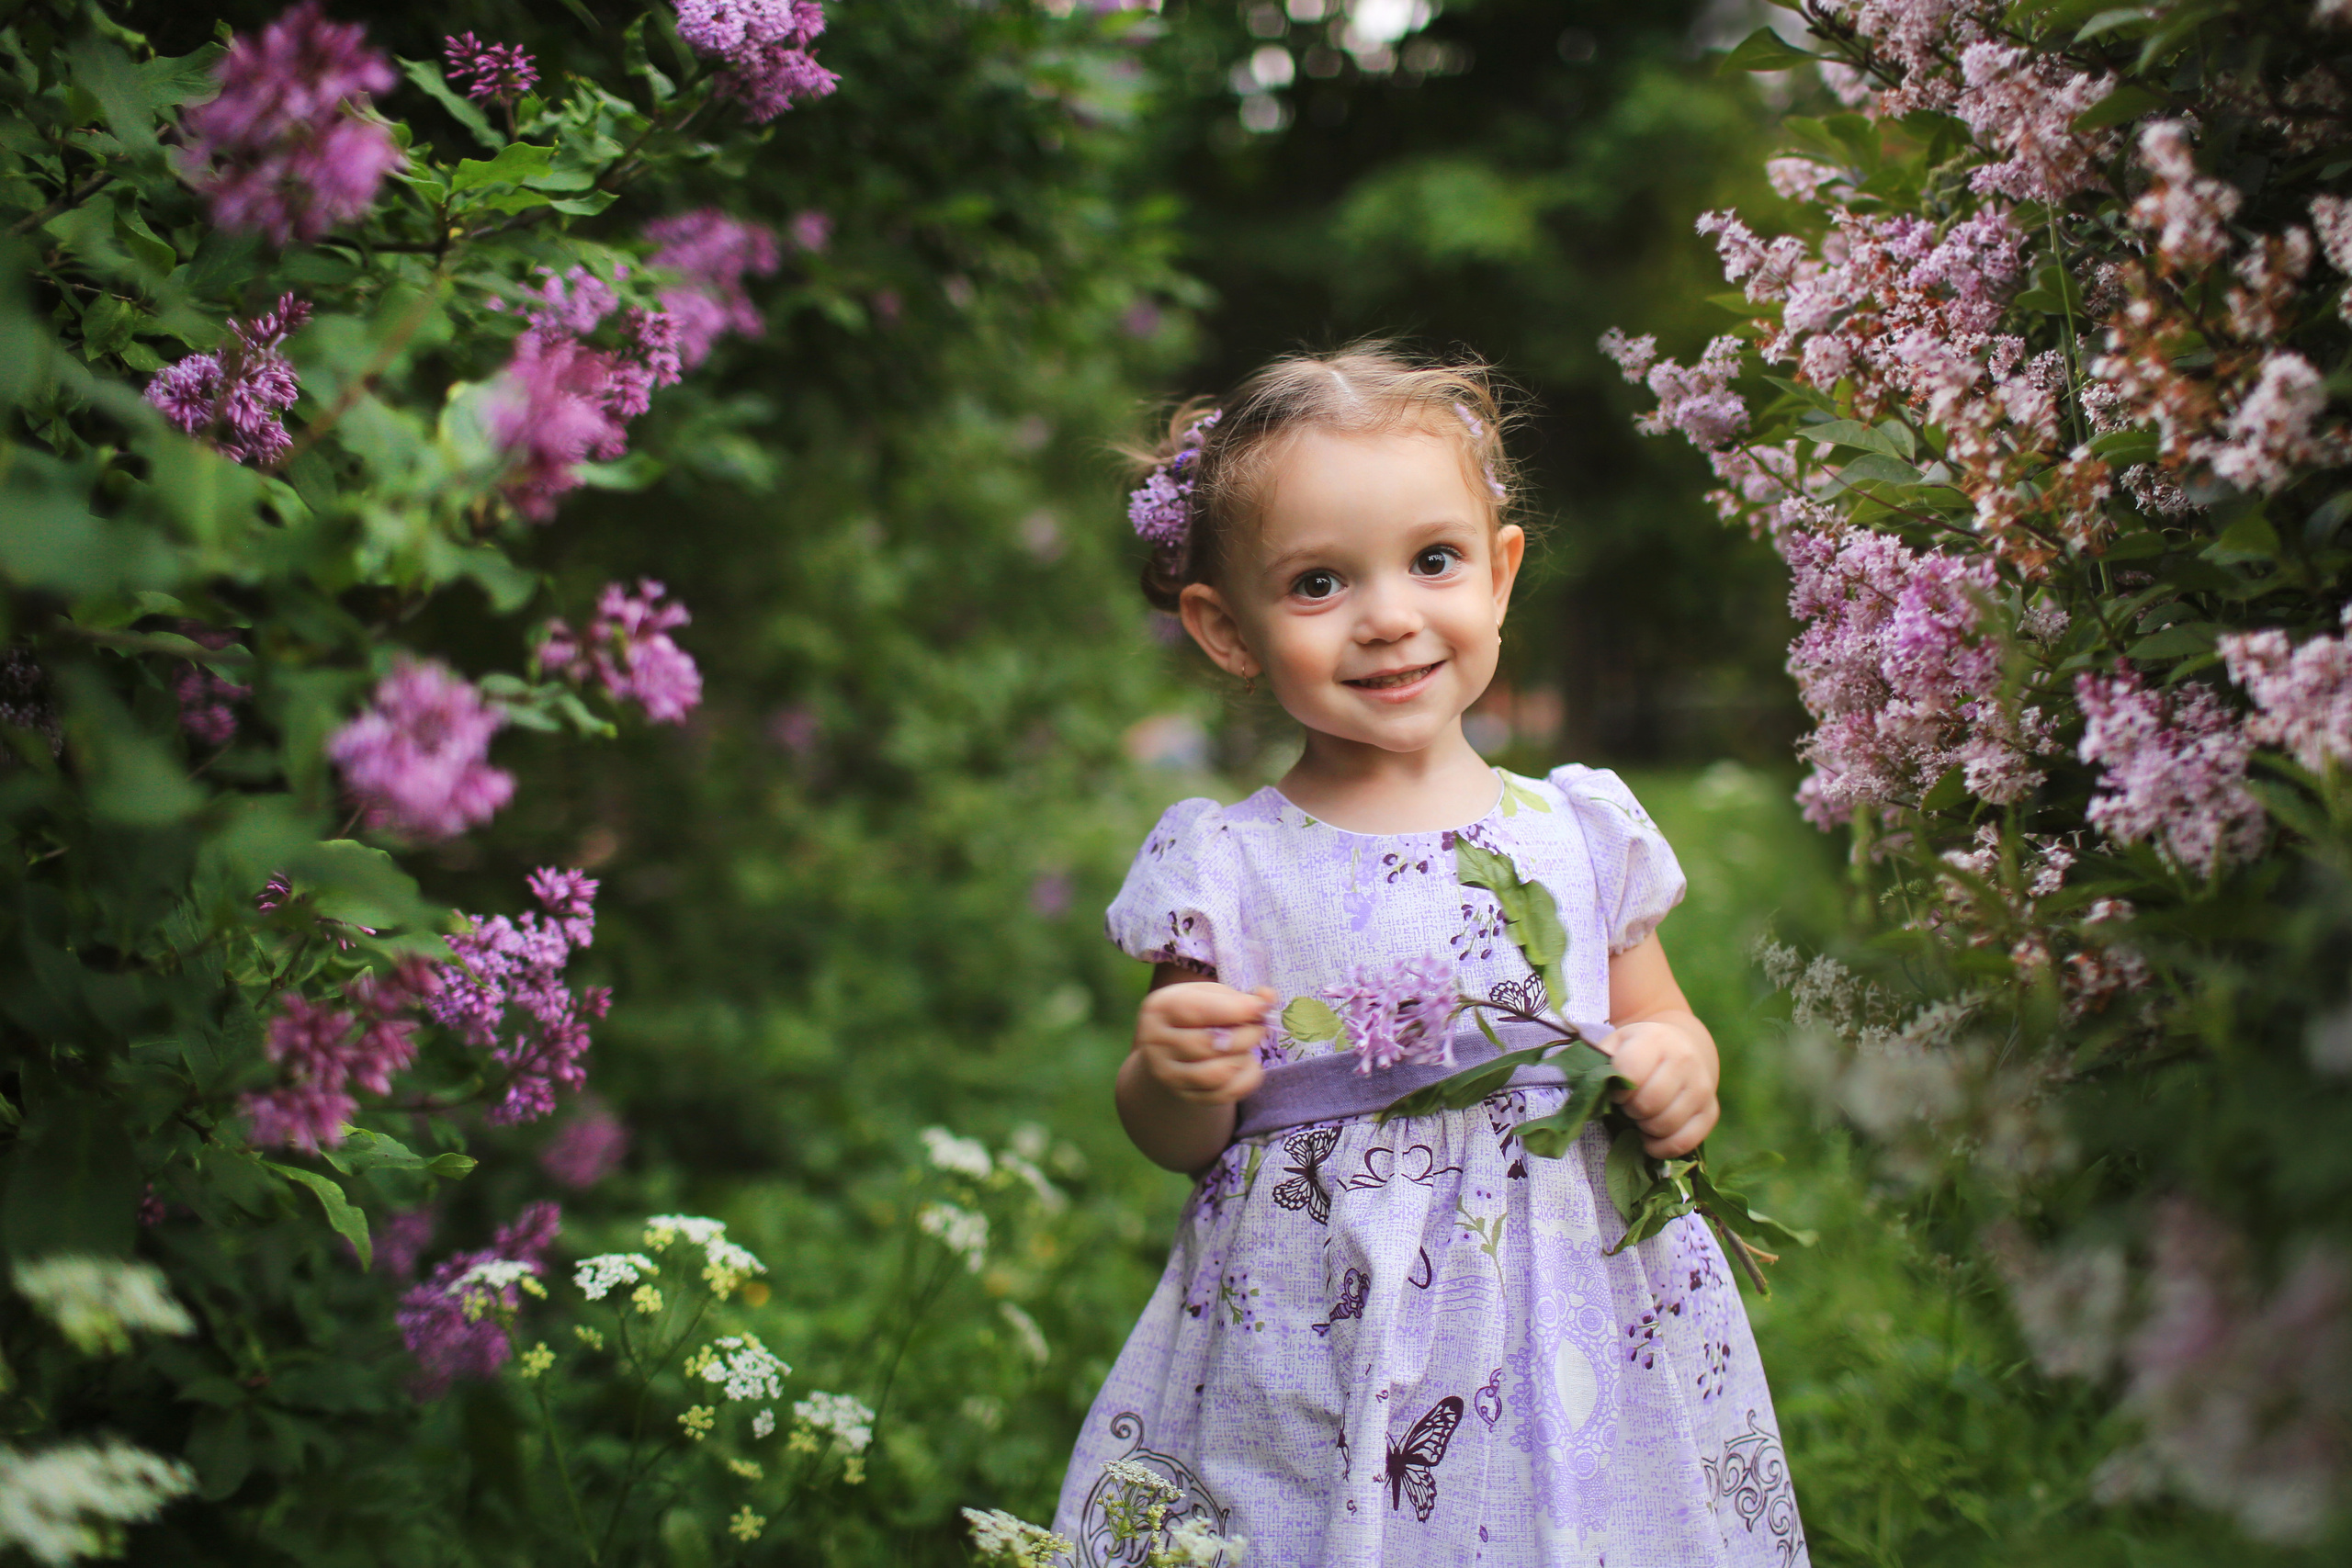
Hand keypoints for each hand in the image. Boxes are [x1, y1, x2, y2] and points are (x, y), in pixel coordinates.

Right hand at [1133, 982, 1277, 1105]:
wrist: (1172, 1049)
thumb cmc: (1196, 1015)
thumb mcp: (1212, 995)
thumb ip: (1240, 996)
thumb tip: (1268, 998)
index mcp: (1160, 1008)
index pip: (1198, 1011)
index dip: (1236, 1009)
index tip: (1261, 1007)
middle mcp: (1156, 1042)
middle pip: (1210, 1044)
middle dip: (1247, 1034)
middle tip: (1259, 1026)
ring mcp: (1167, 1073)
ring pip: (1218, 1073)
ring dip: (1244, 1058)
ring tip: (1246, 1047)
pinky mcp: (1183, 1095)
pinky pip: (1224, 1094)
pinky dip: (1246, 1079)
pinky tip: (1246, 1064)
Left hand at [1598, 1018, 1719, 1157]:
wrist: (1682, 1045)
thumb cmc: (1639, 1049)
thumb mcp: (1616, 1044)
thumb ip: (1600, 1063)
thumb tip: (1590, 1093)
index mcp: (1656, 1040)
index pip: (1631, 1076)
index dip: (1617, 1091)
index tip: (1617, 1091)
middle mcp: (1685, 1061)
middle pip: (1649, 1104)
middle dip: (1631, 1110)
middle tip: (1629, 1106)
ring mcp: (1702, 1087)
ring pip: (1666, 1125)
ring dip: (1645, 1128)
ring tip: (1641, 1116)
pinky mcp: (1711, 1111)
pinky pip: (1684, 1142)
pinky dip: (1662, 1148)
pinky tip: (1652, 1138)